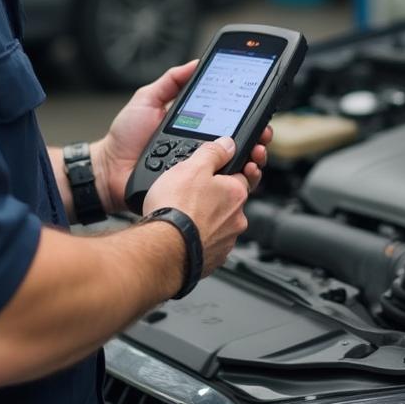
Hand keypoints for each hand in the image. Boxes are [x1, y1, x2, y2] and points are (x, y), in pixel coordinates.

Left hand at [90, 61, 272, 213]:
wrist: (109, 170)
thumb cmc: (124, 138)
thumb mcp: (147, 99)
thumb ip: (170, 81)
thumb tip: (195, 63)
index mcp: (195, 127)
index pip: (229, 121)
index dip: (248, 116)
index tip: (260, 109)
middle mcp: (201, 150)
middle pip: (240, 145)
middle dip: (259, 138)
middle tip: (263, 134)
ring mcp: (199, 172)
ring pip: (237, 168)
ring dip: (254, 159)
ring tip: (257, 152)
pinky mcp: (195, 191)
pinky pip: (222, 189)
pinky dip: (238, 183)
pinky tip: (243, 172)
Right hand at [142, 137, 249, 274]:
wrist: (163, 248)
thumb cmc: (177, 209)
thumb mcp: (192, 166)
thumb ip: (213, 153)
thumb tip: (227, 144)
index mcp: (236, 193)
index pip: (241, 176)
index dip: (226, 171)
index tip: (215, 172)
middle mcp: (237, 219)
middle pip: (229, 201)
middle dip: (214, 196)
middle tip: (193, 194)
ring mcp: (226, 241)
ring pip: (219, 223)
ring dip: (206, 218)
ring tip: (184, 214)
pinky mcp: (212, 259)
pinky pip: (208, 243)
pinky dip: (199, 237)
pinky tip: (184, 232)